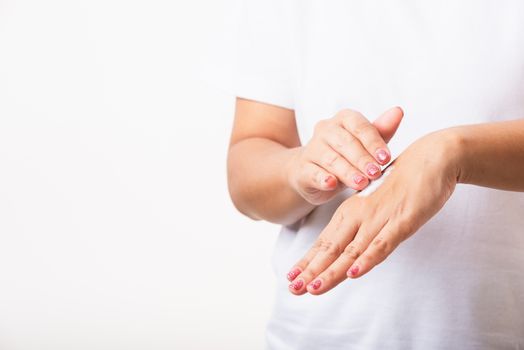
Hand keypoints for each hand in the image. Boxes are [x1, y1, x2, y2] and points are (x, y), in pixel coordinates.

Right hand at [286, 107, 402, 204]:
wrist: (312, 172)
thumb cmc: (345, 156)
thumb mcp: (364, 144)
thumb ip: (381, 131)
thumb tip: (398, 112)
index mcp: (343, 119)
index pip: (359, 126)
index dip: (374, 142)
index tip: (385, 158)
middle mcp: (325, 130)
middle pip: (345, 142)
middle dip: (362, 158)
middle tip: (375, 173)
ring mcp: (312, 149)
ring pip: (330, 159)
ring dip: (347, 171)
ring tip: (361, 183)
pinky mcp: (302, 169)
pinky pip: (312, 172)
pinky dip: (322, 178)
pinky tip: (331, 183)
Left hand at [286, 129, 461, 294]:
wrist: (433, 157)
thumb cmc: (404, 180)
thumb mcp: (378, 204)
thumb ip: (365, 223)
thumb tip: (354, 243)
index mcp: (352, 211)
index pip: (325, 241)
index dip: (308, 261)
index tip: (291, 278)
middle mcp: (359, 215)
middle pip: (331, 248)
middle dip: (311, 271)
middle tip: (293, 289)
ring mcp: (379, 219)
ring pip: (351, 251)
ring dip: (331, 271)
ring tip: (312, 288)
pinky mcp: (402, 221)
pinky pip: (382, 244)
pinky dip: (367, 260)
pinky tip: (353, 274)